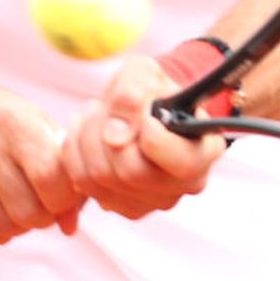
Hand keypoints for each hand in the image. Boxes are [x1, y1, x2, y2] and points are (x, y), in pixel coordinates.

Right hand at [0, 85, 83, 243]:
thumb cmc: (2, 120)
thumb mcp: (36, 127)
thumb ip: (62, 171)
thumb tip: (69, 227)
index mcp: (13, 121)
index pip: (50, 178)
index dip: (65, 198)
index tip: (64, 195)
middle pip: (28, 210)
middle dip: (43, 217)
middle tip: (43, 206)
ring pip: (4, 226)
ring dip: (20, 227)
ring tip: (21, 208)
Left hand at [61, 57, 226, 218]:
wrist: (137, 108)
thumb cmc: (149, 90)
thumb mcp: (144, 73)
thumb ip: (133, 93)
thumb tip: (115, 136)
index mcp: (204, 151)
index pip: (183, 162)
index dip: (154, 138)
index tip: (143, 116)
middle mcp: (184, 184)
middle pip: (132, 172)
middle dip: (106, 132)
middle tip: (104, 107)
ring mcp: (153, 201)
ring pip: (101, 179)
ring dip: (87, 139)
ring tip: (95, 116)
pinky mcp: (123, 206)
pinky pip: (84, 184)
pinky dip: (75, 154)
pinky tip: (85, 134)